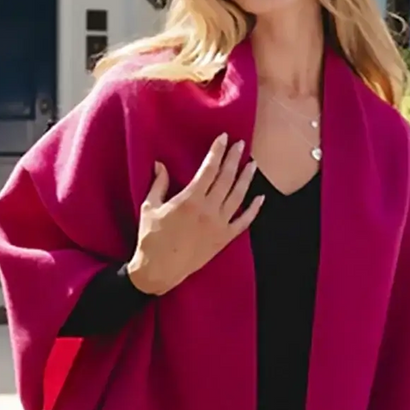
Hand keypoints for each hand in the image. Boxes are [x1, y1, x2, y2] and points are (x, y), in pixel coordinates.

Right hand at [126, 134, 263, 295]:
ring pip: (238, 196)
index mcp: (190, 200)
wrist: (158, 270)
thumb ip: (159, 184)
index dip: (217, 152)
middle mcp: (208, 210)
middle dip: (234, 159)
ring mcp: (218, 225)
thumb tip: (160, 164)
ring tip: (253, 164)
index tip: (224, 138)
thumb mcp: (150, 207)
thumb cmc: (150, 238)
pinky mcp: (223, 239)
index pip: (209, 169)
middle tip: (241, 144)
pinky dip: (253, 210)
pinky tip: (260, 198)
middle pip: (226, 178)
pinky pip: (243, 222)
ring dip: (246, 178)